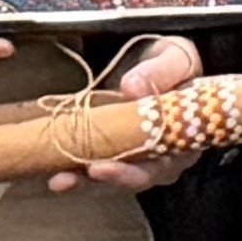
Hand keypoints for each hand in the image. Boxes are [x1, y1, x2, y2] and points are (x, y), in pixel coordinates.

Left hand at [56, 35, 212, 194]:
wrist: (157, 65)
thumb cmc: (173, 65)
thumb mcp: (176, 58)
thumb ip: (161, 72)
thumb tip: (133, 87)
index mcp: (186, 139)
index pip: (164, 165)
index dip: (135, 171)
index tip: (105, 167)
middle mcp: (164, 158)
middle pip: (137, 177)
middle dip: (108, 179)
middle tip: (86, 173)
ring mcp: (138, 159)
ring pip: (113, 179)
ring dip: (85, 182)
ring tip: (60, 181)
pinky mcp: (114, 154)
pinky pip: (96, 169)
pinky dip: (76, 173)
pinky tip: (56, 176)